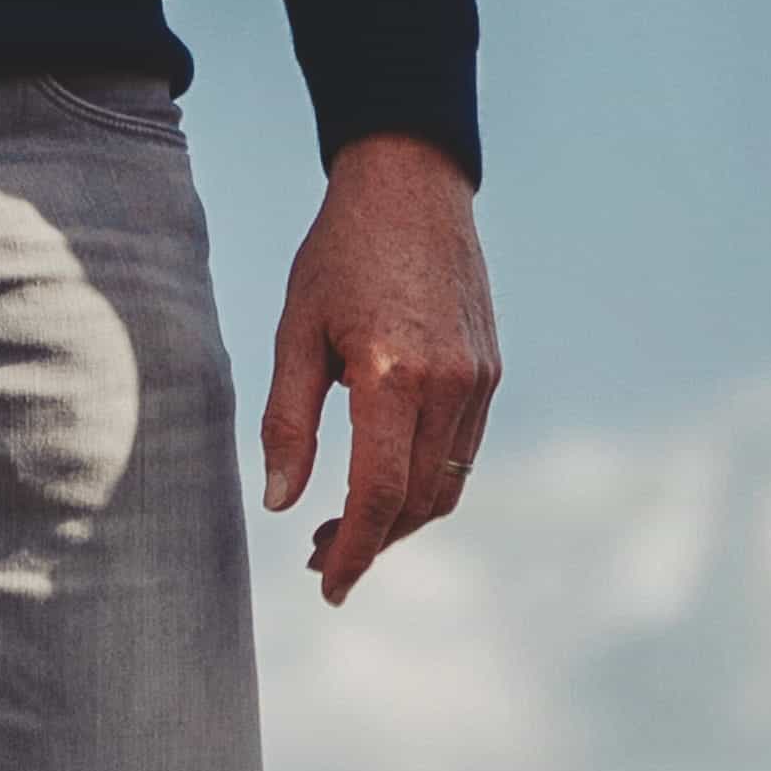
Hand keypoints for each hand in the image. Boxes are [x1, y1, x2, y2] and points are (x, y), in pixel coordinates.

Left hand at [256, 131, 499, 602]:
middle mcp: (447, 384)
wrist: (411, 186)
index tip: (328, 585)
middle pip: (417, 502)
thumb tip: (280, 503)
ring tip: (345, 526)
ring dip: (400, 520)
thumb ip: (288, 421)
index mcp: (392, 375)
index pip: (379, 494)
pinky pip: (462, 450)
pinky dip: (426, 483)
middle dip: (371, 543)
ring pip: (447, 485)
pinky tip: (384, 478)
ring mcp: (478, 378)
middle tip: (319, 559)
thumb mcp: (296, 331)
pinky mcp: (490, 370)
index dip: (353, 551)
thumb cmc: (340, 254)